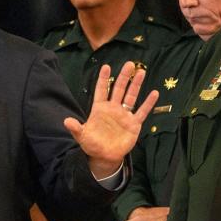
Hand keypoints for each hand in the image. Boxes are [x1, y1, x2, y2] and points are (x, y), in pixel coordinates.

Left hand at [64, 62, 158, 178]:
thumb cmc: (92, 144)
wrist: (105, 156)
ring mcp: (124, 115)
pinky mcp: (134, 124)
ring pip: (131, 96)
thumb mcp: (82, 136)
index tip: (106, 66)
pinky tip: (154, 93)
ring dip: (136, 85)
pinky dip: (148, 103)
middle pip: (118, 89)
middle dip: (123, 77)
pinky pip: (142, 111)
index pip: (101, 90)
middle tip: (129, 64)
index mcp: (99, 109)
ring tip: (141, 72)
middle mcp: (113, 109)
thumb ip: (75, 128)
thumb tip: (66, 121)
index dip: (103, 79)